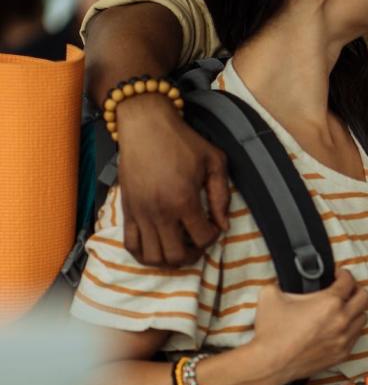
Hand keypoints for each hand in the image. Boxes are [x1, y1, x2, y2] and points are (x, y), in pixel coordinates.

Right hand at [116, 95, 229, 265]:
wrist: (145, 126)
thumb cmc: (183, 141)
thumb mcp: (215, 161)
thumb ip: (222, 195)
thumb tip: (224, 224)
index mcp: (184, 200)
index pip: (203, 238)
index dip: (214, 236)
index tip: (215, 225)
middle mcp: (159, 212)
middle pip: (177, 256)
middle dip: (193, 254)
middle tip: (199, 242)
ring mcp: (140, 214)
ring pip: (152, 257)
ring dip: (170, 258)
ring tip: (180, 244)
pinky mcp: (126, 211)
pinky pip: (130, 246)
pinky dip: (145, 254)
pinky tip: (159, 245)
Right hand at [245, 270, 367, 384]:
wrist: (269, 363)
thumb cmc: (271, 331)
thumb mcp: (270, 295)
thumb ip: (282, 283)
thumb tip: (284, 283)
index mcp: (329, 302)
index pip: (348, 281)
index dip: (343, 274)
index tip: (338, 275)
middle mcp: (342, 319)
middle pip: (365, 297)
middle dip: (356, 289)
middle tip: (346, 290)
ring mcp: (344, 338)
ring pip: (363, 318)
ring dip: (356, 310)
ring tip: (344, 309)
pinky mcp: (342, 354)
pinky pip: (356, 337)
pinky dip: (351, 329)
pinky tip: (339, 327)